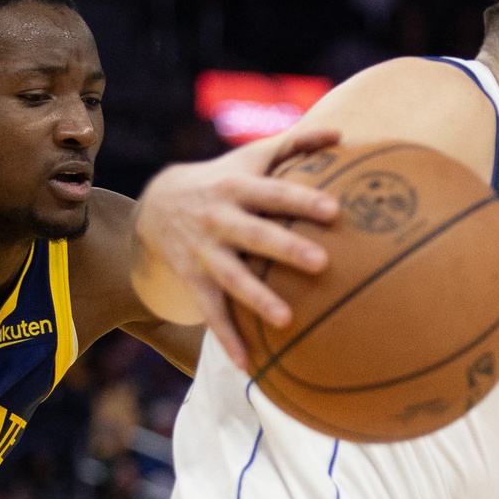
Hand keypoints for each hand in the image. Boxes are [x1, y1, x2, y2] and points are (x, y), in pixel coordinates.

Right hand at [134, 123, 343, 367]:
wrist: (158, 204)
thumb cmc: (224, 179)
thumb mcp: (251, 157)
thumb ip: (295, 144)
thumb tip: (341, 133)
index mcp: (237, 188)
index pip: (274, 192)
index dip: (302, 199)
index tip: (334, 210)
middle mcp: (219, 220)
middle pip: (256, 235)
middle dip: (286, 249)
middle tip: (321, 264)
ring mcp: (204, 253)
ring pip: (232, 278)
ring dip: (257, 299)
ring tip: (286, 320)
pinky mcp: (193, 280)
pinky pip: (211, 312)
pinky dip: (227, 338)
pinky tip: (247, 364)